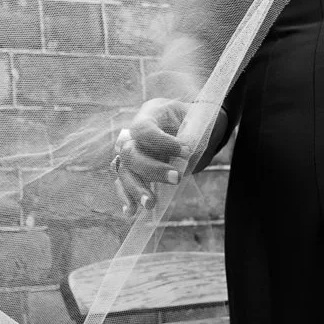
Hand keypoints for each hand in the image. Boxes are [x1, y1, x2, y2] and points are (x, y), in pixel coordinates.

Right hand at [111, 98, 194, 214]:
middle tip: (177, 179)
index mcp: (151, 112)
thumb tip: (183, 160)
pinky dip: (126, 196)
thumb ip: (190, 137)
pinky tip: (130, 211)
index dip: (160, 141)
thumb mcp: (199, 120)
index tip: (187, 152)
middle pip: (130, 152)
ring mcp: (133, 149)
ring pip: (124, 170)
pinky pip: (123, 181)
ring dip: (135, 188)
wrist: (197, 124)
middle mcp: (136, 132)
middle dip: (151, 169)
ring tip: (150, 203)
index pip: (142, 128)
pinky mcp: (135, 167)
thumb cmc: (200, 120)